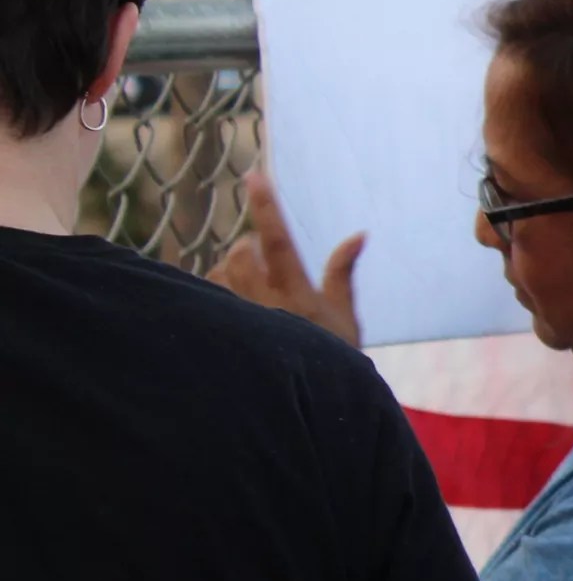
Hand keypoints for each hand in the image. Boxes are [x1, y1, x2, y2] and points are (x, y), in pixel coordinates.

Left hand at [213, 169, 362, 344]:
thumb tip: (358, 234)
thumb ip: (342, 272)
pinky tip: (227, 305)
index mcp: (296, 294)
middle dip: (248, 247)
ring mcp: (237, 318)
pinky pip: (206, 296)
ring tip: (246, 284)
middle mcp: (261, 303)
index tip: (255, 176)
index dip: (267, 206)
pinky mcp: (221, 331)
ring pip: (219, 273)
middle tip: (260, 255)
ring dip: (231, 270)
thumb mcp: (345, 316)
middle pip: (241, 252)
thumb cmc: (331, 358)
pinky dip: (215, 291)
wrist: (302, 405)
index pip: (277, 241)